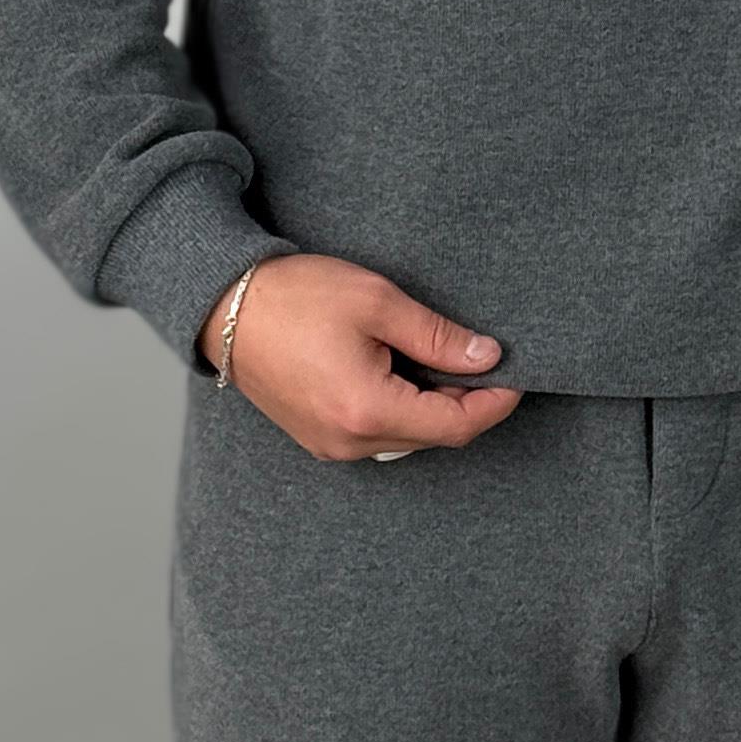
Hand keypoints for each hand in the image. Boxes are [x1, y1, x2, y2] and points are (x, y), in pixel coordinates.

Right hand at [197, 254, 522, 460]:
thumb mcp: (377, 302)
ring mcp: (330, 445)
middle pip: (434, 436)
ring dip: (432, 406)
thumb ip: (437, 336)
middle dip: (465, 403)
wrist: (225, 305)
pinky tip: (401, 372)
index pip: (455, 425)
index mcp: (367, 411)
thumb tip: (486, 358)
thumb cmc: (296, 296)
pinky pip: (378, 435)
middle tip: (481, 359)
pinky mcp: (318, 438)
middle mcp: (349, 441)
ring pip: (407, 438)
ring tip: (438, 359)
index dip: (494, 403)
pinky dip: (402, 409)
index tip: (516, 377)